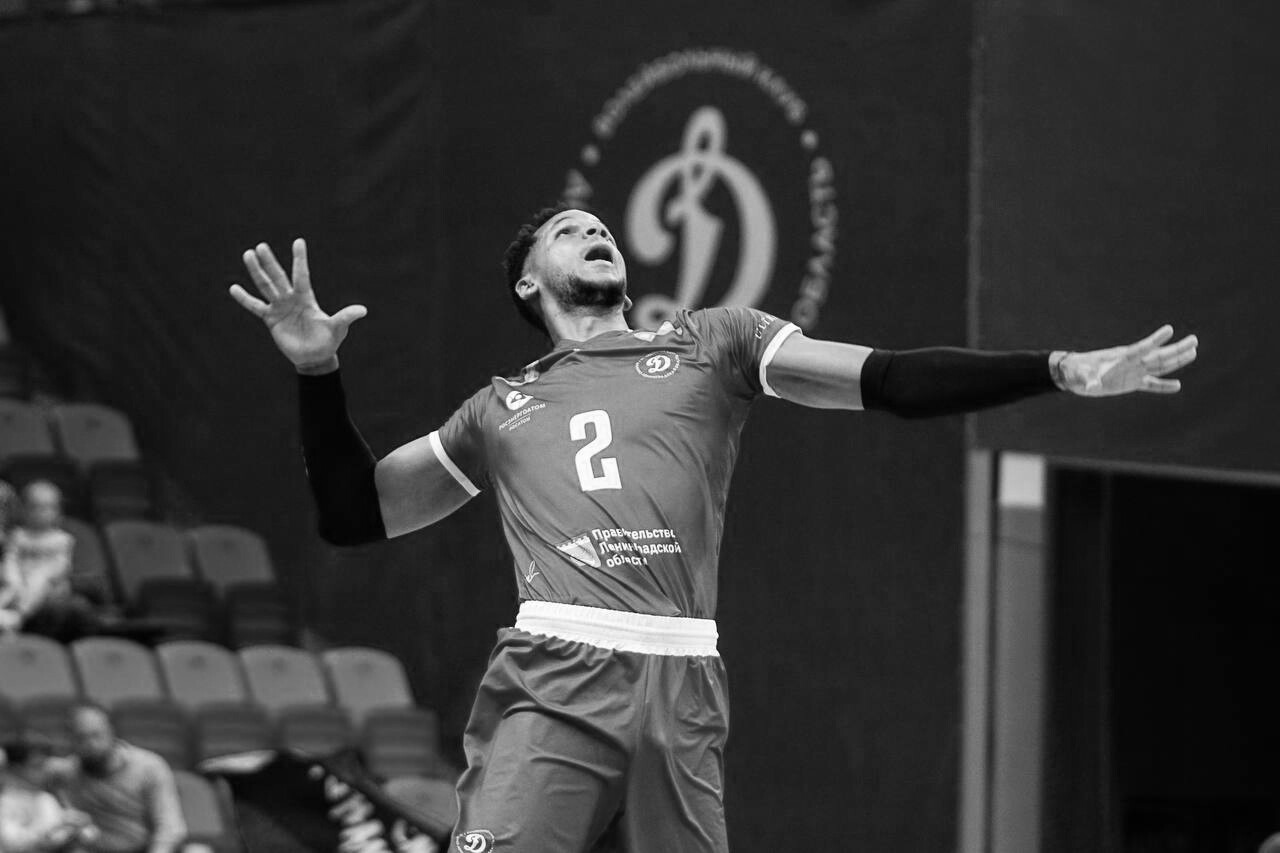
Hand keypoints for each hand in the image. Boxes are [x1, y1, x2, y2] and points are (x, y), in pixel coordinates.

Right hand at [229, 239, 366, 372]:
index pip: (302, 275)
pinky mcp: (271, 319)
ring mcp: (280, 308)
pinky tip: (233, 288)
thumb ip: (346, 317)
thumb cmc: (328, 341)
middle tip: (261, 246)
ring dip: (257, 272)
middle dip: (270, 262)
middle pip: (279, 277)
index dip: (300, 259)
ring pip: (266, 286)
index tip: (299, 241)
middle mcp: (292, 299)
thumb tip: (363, 310)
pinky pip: (255, 307)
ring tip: (248, 255)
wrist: (315, 357)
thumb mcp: (337, 328)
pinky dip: (245, 299)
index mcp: (307, 298)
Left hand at [1059, 325, 1197, 396]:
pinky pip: (1151, 384)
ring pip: (1159, 366)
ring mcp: (1134, 373)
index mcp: (1122, 358)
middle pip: (1158, 355)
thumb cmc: (1078, 372)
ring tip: (1193, 352)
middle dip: (1176, 349)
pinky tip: (1177, 386)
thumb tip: (1090, 387)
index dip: (1155, 339)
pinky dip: (1163, 386)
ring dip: (1176, 360)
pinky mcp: (1131, 383)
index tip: (1169, 329)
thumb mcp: (1083, 377)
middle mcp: (1132, 364)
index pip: (1142, 348)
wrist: (1075, 375)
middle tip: (1194, 340)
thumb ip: (1089, 380)